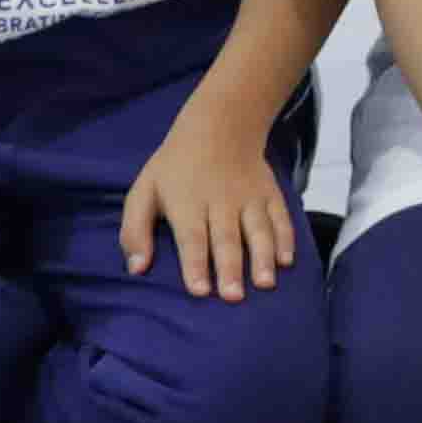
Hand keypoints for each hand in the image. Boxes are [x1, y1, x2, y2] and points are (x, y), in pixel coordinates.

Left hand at [116, 98, 307, 301]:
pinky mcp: (270, 193)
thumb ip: (135, 231)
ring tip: (266, 283)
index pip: (192, 238)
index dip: (195, 264)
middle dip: (231, 268)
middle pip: (226, 238)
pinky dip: (285, 238)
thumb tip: (136, 268)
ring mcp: (249, 197)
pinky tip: (286, 260)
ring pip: (257, 230)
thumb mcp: (143, 191)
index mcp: (187, 203)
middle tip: (234, 297)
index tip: (200, 290)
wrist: (220, 125)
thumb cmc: (175, 167)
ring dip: (262, 257)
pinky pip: (280, 217)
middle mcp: (220, 202)